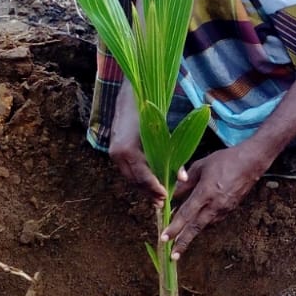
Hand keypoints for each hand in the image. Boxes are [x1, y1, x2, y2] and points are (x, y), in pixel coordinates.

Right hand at [108, 81, 165, 204]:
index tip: (165, 198)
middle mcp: (117, 154)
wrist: (132, 92)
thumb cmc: (150, 111)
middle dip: (149, 192)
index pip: (142, 177)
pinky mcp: (115, 150)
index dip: (154, 189)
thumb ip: (173, 156)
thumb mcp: (164, 134)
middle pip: (134, 181)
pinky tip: (150, 181)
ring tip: (157, 195)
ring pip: (130, 177)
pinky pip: (127, 169)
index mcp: (127, 150)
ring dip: (143, 187)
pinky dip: (138, 176)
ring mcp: (114, 152)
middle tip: (163, 202)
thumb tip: (182, 178)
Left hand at [162, 143, 269, 258]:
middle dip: (183, 242)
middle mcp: (215, 204)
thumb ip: (186, 181)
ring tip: (180, 241)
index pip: (186, 214)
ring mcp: (224, 209)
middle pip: (195, 228)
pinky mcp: (230, 210)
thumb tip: (174, 193)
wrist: (251, 163)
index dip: (174, 228)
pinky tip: (196, 224)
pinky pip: (213, 220)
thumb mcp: (201, 166)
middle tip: (173, 256)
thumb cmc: (225, 160)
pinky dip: (203, 224)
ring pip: (204, 225)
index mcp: (206, 192)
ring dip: (192, 234)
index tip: (164, 239)